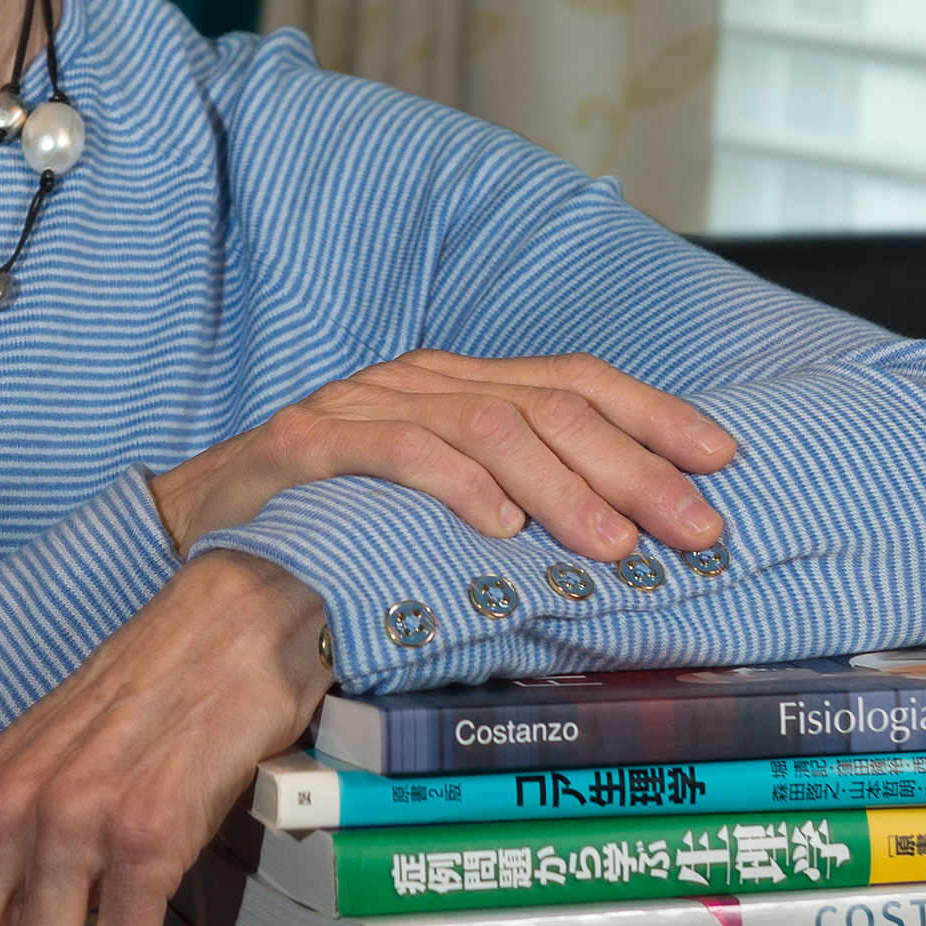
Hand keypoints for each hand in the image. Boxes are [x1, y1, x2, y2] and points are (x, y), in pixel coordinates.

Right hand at [148, 350, 735, 559]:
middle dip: (634, 466)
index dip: (655, 414)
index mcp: (460, 384)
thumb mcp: (437, 497)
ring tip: (612, 546)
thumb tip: (627, 537)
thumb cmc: (335, 517)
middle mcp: (422, 379)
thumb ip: (514, 497)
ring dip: (562, 488)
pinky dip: (458, 487)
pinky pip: (399, 451)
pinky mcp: (312, 441)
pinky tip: (500, 530)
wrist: (202, 517)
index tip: (723, 460)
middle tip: (692, 529)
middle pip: (549, 404)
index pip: (576, 380)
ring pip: (488, 424)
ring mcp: (366, 403)